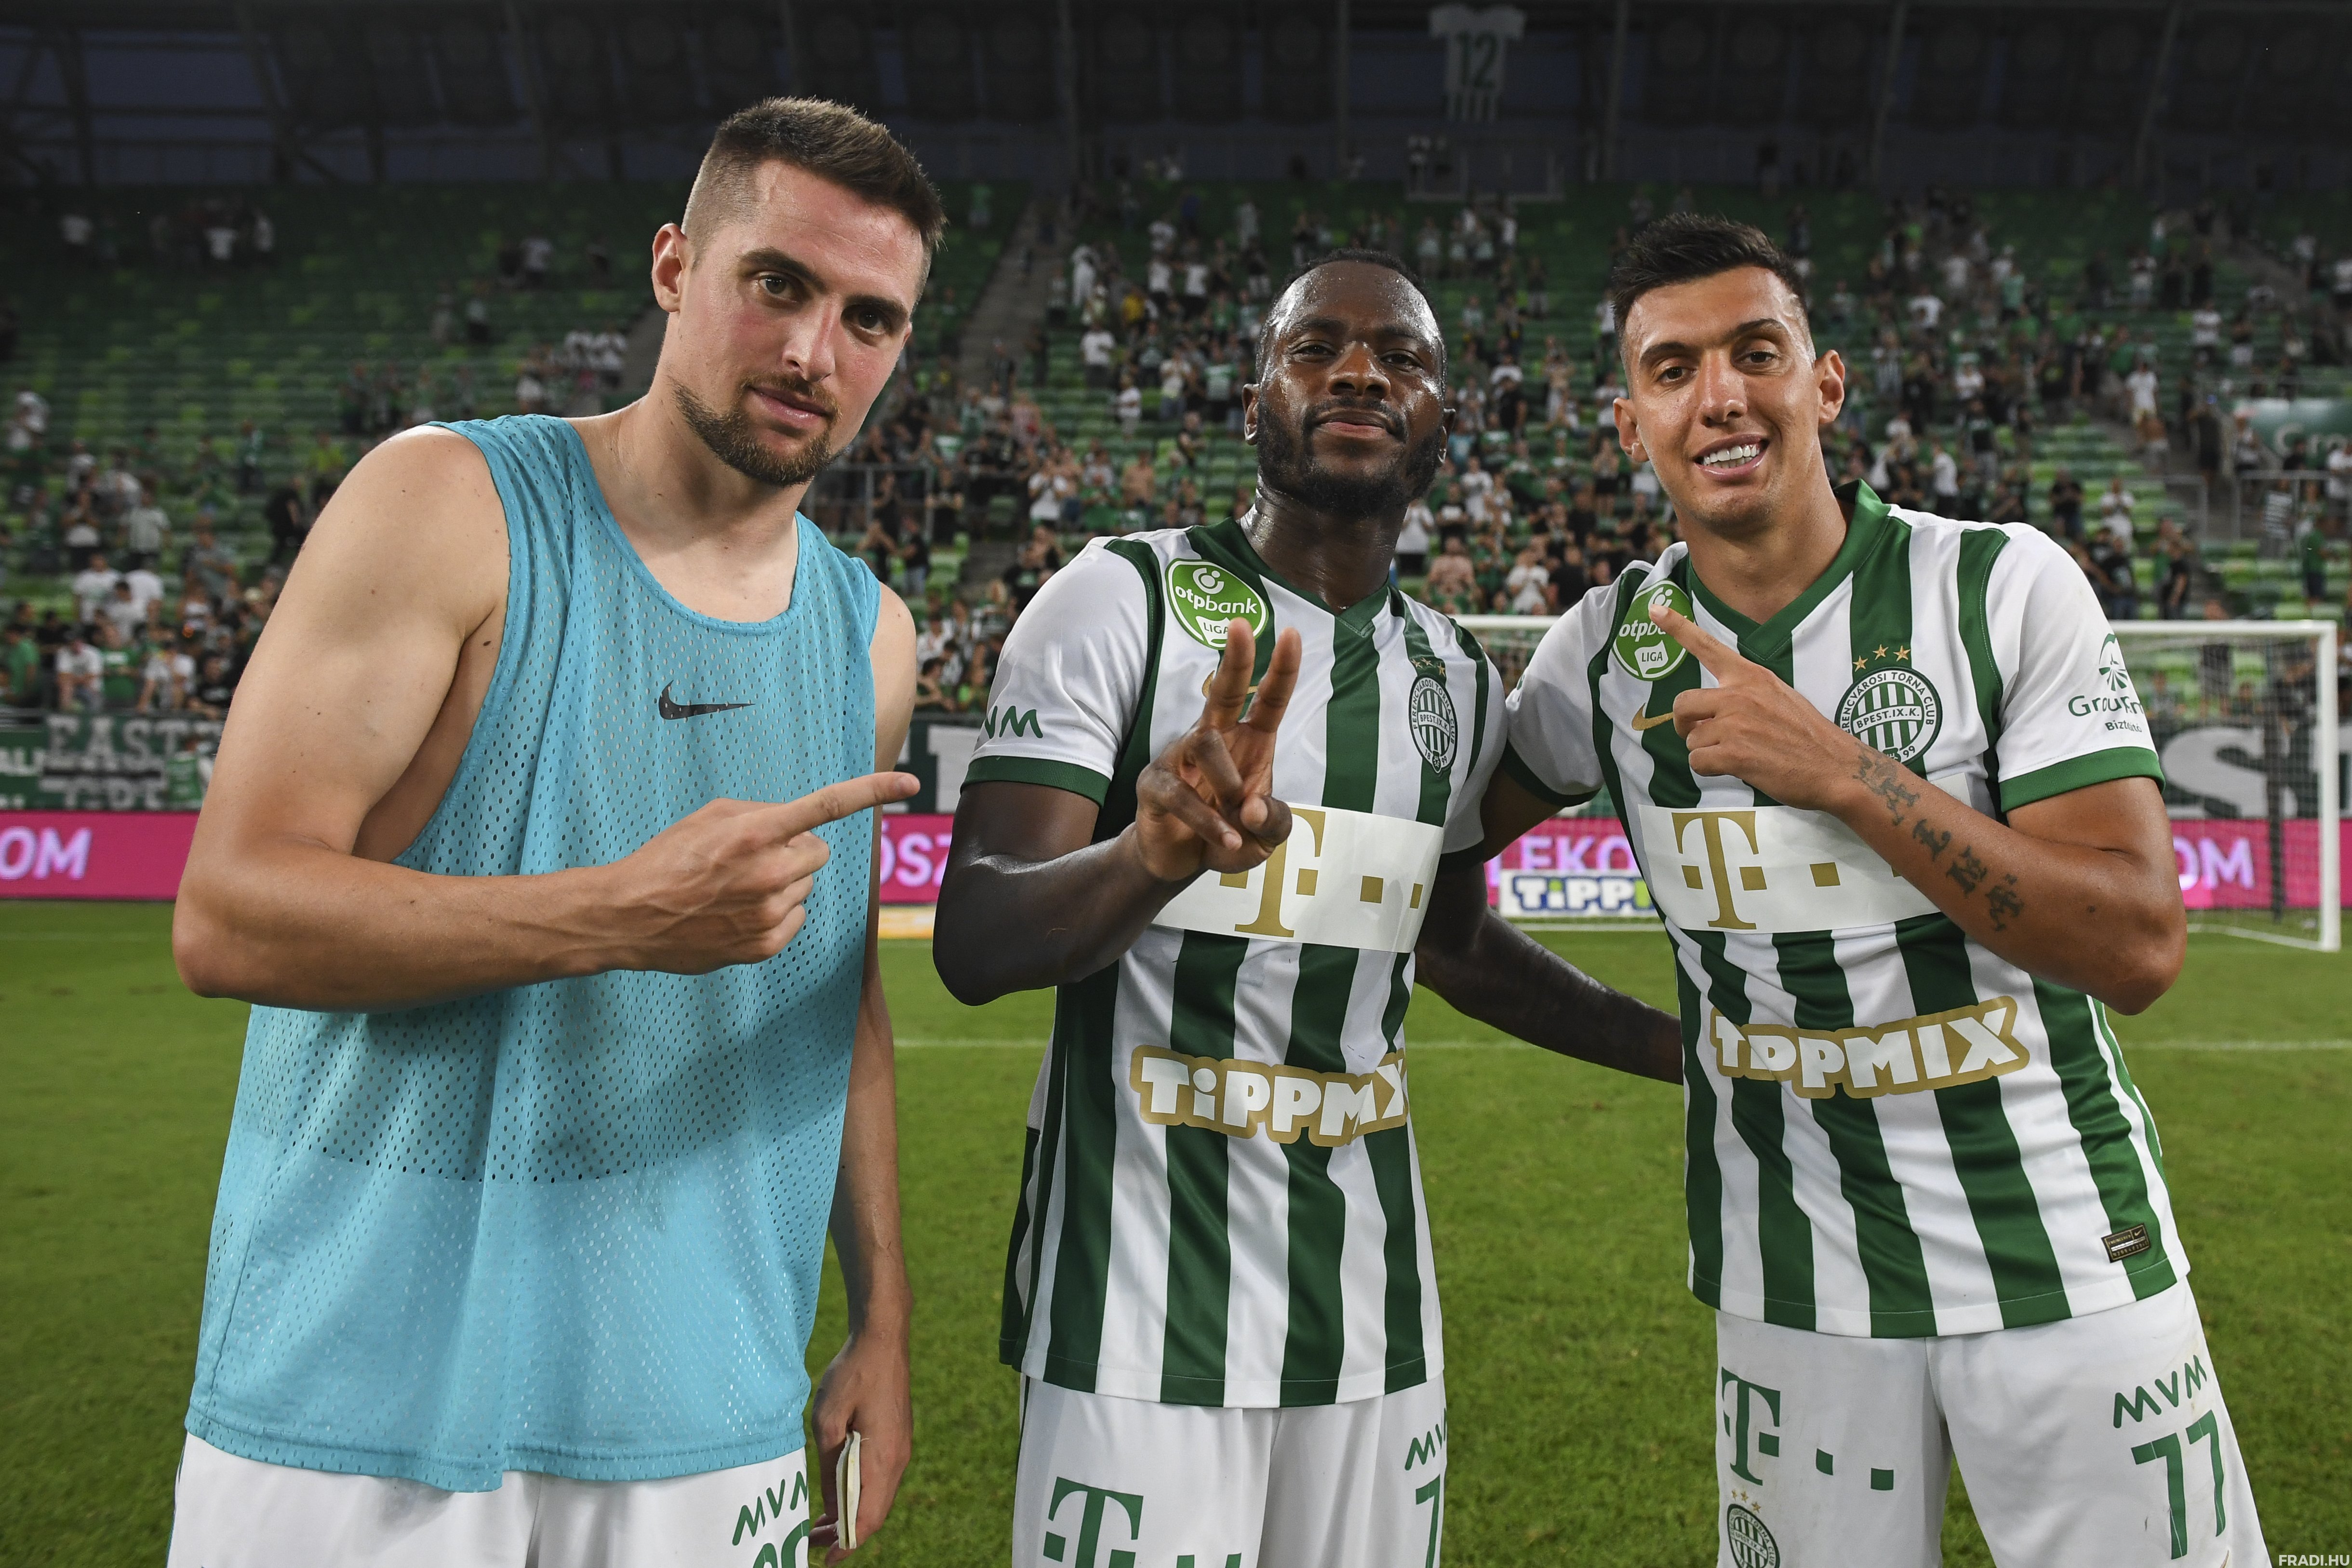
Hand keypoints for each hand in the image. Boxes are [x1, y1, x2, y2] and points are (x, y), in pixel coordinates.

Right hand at [602, 772, 918, 972]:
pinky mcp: (765, 945)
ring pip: (804, 887)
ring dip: (782, 883)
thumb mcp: (709, 816)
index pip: (827, 805)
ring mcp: (768, 912)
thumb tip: (799, 826)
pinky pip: (795, 919)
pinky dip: (776, 914)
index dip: (872, 791)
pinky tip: (738, 913)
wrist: (629, 915)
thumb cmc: (667, 858)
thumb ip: (761, 813)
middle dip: (795, 851)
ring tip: (734, 888)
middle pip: (818, 853)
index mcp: (755, 832)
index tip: (912, 783)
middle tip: (751, 857)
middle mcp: (769, 872)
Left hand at [808, 1330, 911, 1561]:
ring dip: (851, 1514)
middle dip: (845, 1533)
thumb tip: (831, 1504)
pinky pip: (880, 1479)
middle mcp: (898, 1460)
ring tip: (821, 1523)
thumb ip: (829, 1466)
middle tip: (814, 1542)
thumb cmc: (852, 1374)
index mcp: (882, 1459)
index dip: (846, 1544)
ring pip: (878, 1498)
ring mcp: (901, 1450)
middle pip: (874, 1513)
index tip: (825, 1559)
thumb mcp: (827, 1420)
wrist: (883, 1339)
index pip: (866, 1518)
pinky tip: (838, 1492)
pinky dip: (860, 1494)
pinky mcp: (897, 1440)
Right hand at [1131, 617, 1303, 881]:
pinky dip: (1209, 820)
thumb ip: (1273, 822)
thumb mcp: (1265, 837)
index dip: (1282, 668)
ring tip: (1237, 816)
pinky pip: (1181, 792)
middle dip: (1235, 659)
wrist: (1181, 862)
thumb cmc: (1229, 835)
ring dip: (1228, 781)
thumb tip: (1253, 806)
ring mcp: (1180, 758)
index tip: (1293, 634)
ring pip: (1205, 742)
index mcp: (1249, 743)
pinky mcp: (1155, 784)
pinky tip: (1226, 840)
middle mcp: (1215, 740)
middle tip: (1241, 625)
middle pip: (1225, 691)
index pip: (1268, 700)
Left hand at [1649, 601, 1867, 811]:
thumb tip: (1718, 705)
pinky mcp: (1734, 754)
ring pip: (1691, 739)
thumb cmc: (1808, 736)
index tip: (1655, 610)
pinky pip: (1698, 762)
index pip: (1708, 647)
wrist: (1835, 766)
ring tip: (1737, 755)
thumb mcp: (1780, 696)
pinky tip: (1735, 768)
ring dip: (1706, 752)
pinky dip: (1710, 770)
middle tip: (1701, 735)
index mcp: (1751, 676)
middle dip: (1685, 724)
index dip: (1678, 628)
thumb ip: (1747, 693)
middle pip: (1683, 703)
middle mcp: (1739, 695)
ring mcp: (1736, 724)